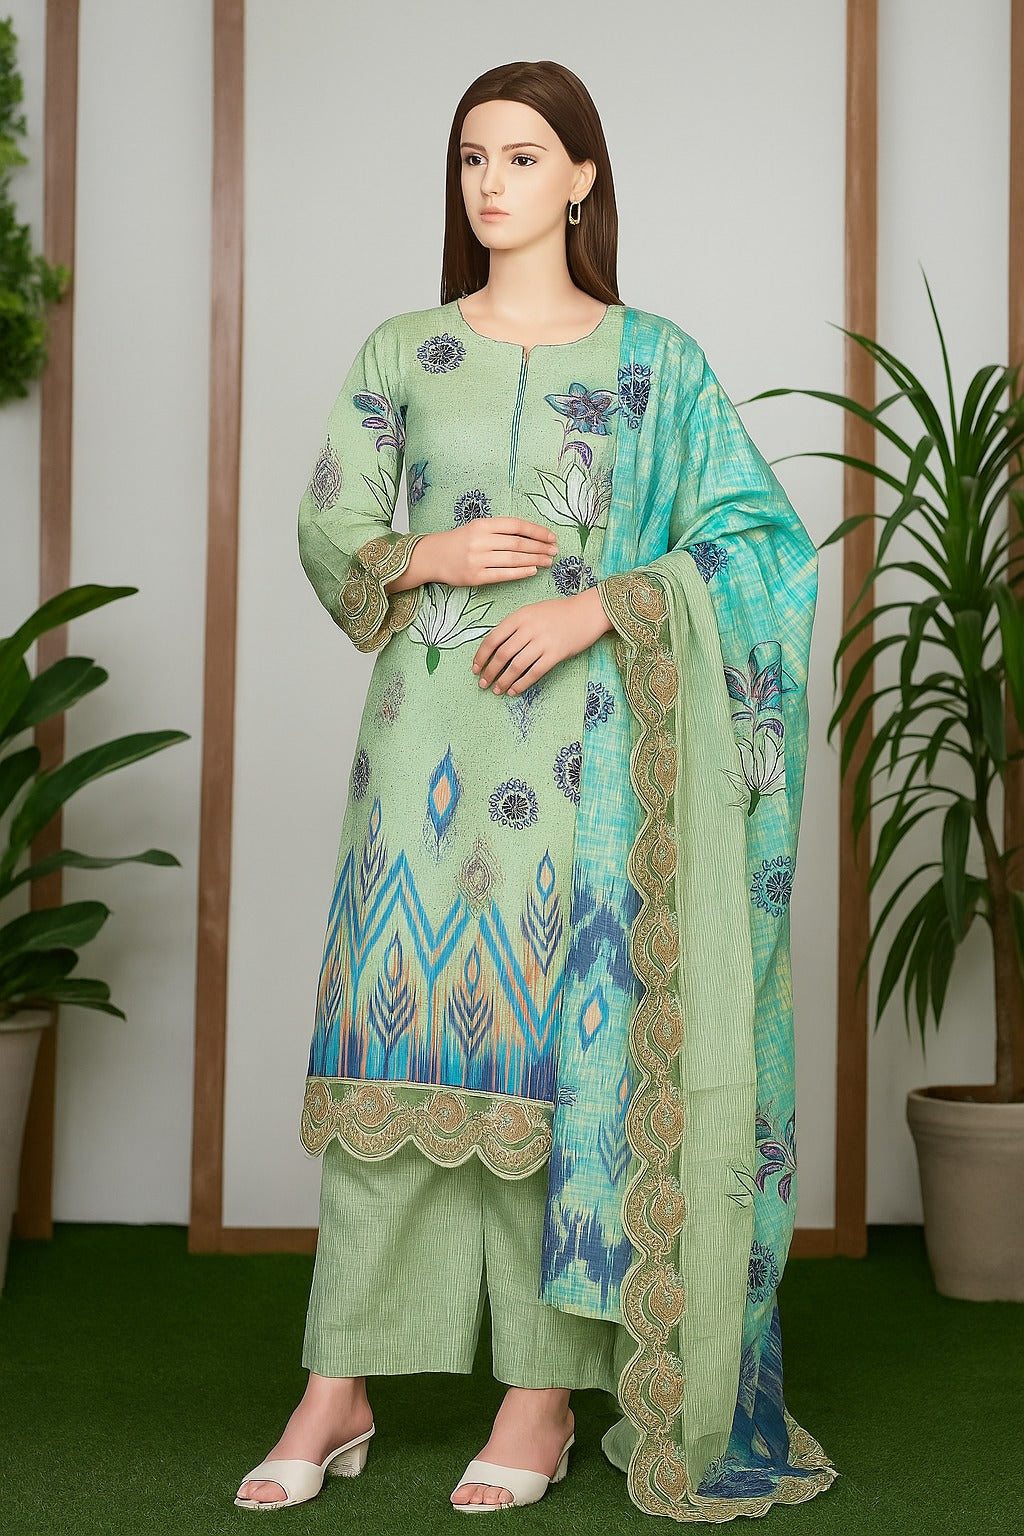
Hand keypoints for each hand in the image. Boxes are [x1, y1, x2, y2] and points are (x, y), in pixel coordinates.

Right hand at [427, 518, 557, 586]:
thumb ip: (500, 530)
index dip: (536, 531)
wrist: (433, 556)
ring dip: (534, 560)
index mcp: (483, 525)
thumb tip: (531, 536)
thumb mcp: (477, 528)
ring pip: (513, 559)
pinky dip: (520, 572)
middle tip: (554, 551)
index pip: (516, 525)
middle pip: (518, 543)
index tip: (551, 536)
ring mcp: (477, 559)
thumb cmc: (460, 541)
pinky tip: (532, 571)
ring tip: (548, 561)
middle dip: (540, 547)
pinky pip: (503, 574)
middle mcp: (480, 540)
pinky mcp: (475, 576)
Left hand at [472, 588, 611, 694]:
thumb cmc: (558, 613)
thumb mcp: (531, 612)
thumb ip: (514, 627)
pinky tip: (514, 690)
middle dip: (489, 672)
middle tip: (482, 683)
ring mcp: (543, 641)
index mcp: (519, 616)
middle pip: (502, 655)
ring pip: (516, 666)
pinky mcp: (556, 654)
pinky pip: (534, 672)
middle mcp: (528, 628)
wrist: (587, 611)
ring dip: (503, 681)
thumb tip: (496, 649)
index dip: (481, 656)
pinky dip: (522, 683)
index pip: (492, 639)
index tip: (475, 668)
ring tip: (497, 690)